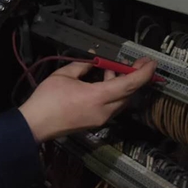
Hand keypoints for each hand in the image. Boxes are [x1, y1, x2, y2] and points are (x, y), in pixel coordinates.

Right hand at [18, 57, 156, 141]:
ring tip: (113, 69)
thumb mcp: (64, 75)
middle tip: (136, 63)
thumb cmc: (48, 98)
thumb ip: (83, 66)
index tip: (150, 63)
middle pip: (129, 94)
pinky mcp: (95, 122)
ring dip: (122, 85)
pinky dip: (113, 93)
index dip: (142, 74)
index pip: (128, 85)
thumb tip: (94, 63)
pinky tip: (103, 82)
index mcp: (97, 97)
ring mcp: (101, 119)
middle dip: (135, 78)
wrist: (36, 124)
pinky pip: (111, 106)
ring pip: (121, 101)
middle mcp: (104, 111)